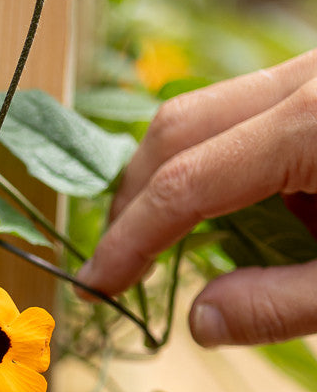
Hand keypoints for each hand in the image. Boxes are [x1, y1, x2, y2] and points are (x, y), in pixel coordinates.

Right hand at [79, 48, 316, 345]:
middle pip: (176, 126)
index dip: (129, 240)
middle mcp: (309, 78)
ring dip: (178, 175)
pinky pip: (247, 106)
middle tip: (120, 261)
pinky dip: (223, 157)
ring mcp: (316, 68)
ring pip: (206, 110)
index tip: (96, 285)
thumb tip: (198, 323)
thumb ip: (282, 305)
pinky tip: (247, 205)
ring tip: (182, 239)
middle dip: (134, 197)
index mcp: (316, 124)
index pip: (185, 183)